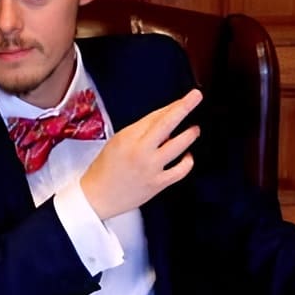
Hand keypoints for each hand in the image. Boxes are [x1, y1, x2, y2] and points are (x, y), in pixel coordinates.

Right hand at [80, 88, 202, 220]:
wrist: (97, 197)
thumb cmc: (104, 170)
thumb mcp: (117, 142)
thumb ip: (139, 131)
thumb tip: (163, 120)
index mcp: (127, 137)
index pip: (154, 116)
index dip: (171, 106)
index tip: (183, 99)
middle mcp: (140, 151)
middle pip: (166, 124)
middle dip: (184, 107)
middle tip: (196, 97)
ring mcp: (151, 168)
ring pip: (178, 146)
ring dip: (190, 134)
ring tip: (194, 129)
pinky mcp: (158, 184)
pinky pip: (180, 170)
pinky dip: (187, 161)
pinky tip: (187, 156)